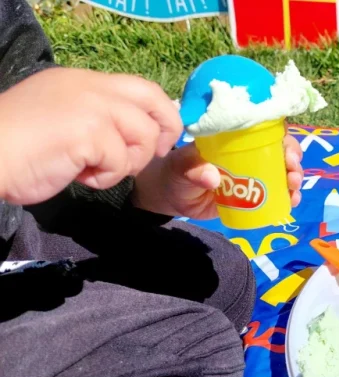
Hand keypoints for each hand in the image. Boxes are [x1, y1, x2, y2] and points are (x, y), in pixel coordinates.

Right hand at [0, 68, 180, 204]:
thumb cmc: (18, 146)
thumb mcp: (63, 118)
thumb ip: (98, 116)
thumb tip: (139, 132)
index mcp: (83, 80)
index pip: (141, 87)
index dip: (161, 112)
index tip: (160, 138)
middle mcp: (91, 86)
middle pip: (153, 100)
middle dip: (165, 130)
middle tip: (150, 155)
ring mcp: (92, 106)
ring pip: (143, 135)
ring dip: (127, 162)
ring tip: (95, 169)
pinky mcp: (90, 132)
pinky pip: (121, 161)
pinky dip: (105, 177)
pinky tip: (80, 175)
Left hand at [132, 131, 303, 218]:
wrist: (172, 197)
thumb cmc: (176, 173)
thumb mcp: (181, 168)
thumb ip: (193, 170)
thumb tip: (212, 178)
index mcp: (234, 140)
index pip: (265, 130)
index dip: (282, 136)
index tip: (287, 150)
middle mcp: (249, 154)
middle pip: (280, 150)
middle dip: (293, 159)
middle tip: (292, 172)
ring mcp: (253, 175)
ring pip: (282, 172)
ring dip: (294, 178)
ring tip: (293, 188)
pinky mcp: (253, 196)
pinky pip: (276, 193)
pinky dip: (288, 196)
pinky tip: (292, 201)